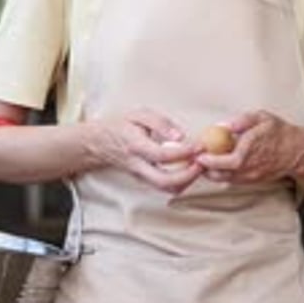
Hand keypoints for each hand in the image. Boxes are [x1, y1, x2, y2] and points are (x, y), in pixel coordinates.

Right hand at [87, 108, 202, 192]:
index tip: (199, 145)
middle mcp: (138, 165)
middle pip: (165, 181)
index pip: (162, 155)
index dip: (184, 152)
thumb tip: (180, 136)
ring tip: (199, 164)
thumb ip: (160, 123)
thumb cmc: (121, 125)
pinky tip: (189, 168)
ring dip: (188, 181)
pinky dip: (182, 182)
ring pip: (167, 188)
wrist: (100, 143)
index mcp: (135, 145)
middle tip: (203, 161)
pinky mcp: (146, 181)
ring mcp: (141, 176)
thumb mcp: (139, 114)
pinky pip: (166, 187)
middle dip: (189, 175)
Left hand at [197, 110, 303, 184]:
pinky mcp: (252, 180)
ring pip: (225, 179)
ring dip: (212, 172)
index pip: (227, 161)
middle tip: (196, 158)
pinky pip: (232, 180)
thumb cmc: (279, 132)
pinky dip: (221, 174)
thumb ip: (243, 120)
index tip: (199, 155)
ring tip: (203, 162)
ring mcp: (251, 176)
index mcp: (251, 151)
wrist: (297, 151)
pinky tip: (216, 166)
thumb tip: (225, 125)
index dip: (210, 161)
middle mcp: (250, 167)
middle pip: (221, 174)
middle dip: (205, 169)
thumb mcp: (262, 118)